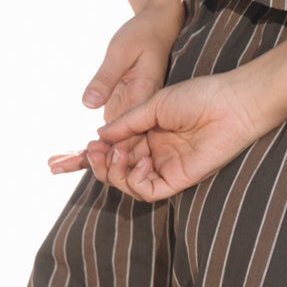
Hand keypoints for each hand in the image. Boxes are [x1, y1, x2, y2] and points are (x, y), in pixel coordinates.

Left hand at [48, 1, 181, 178]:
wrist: (158, 27)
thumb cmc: (141, 35)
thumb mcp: (121, 52)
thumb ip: (106, 78)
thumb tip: (88, 104)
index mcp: (145, 100)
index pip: (129, 134)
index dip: (108, 150)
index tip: (82, 157)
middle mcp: (141, 113)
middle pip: (118, 147)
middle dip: (89, 161)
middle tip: (54, 166)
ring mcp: (132, 114)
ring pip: (110, 144)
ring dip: (84, 157)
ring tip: (52, 165)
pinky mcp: (123, 110)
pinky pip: (107, 134)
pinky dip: (89, 146)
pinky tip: (67, 155)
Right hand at [77, 67, 277, 203]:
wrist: (232, 101)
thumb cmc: (199, 95)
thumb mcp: (152, 103)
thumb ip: (126, 123)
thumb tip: (98, 137)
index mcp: (147, 134)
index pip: (109, 150)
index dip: (82, 158)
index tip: (54, 161)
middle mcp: (153, 153)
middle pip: (113, 170)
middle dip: (95, 164)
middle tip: (90, 151)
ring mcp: (166, 168)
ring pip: (127, 183)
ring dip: (113, 170)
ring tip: (115, 153)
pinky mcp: (180, 180)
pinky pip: (148, 191)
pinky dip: (135, 179)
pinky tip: (139, 160)